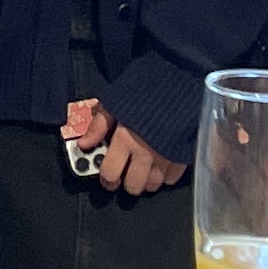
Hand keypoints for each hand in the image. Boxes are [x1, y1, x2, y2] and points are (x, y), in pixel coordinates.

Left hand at [60, 96, 183, 195]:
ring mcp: (166, 157)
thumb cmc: (144, 90)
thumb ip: (98, 126)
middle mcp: (146, 153)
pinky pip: (172, 179)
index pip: (110, 174)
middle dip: (126, 183)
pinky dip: (165, 176)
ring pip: (153, 185)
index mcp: (126, 139)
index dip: (106, 180)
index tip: (106, 177)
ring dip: (146, 181)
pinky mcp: (183, 156)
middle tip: (125, 174)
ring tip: (143, 169)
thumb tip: (84, 145)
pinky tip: (160, 165)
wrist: (178, 81)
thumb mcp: (115, 102)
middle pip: (133, 186)